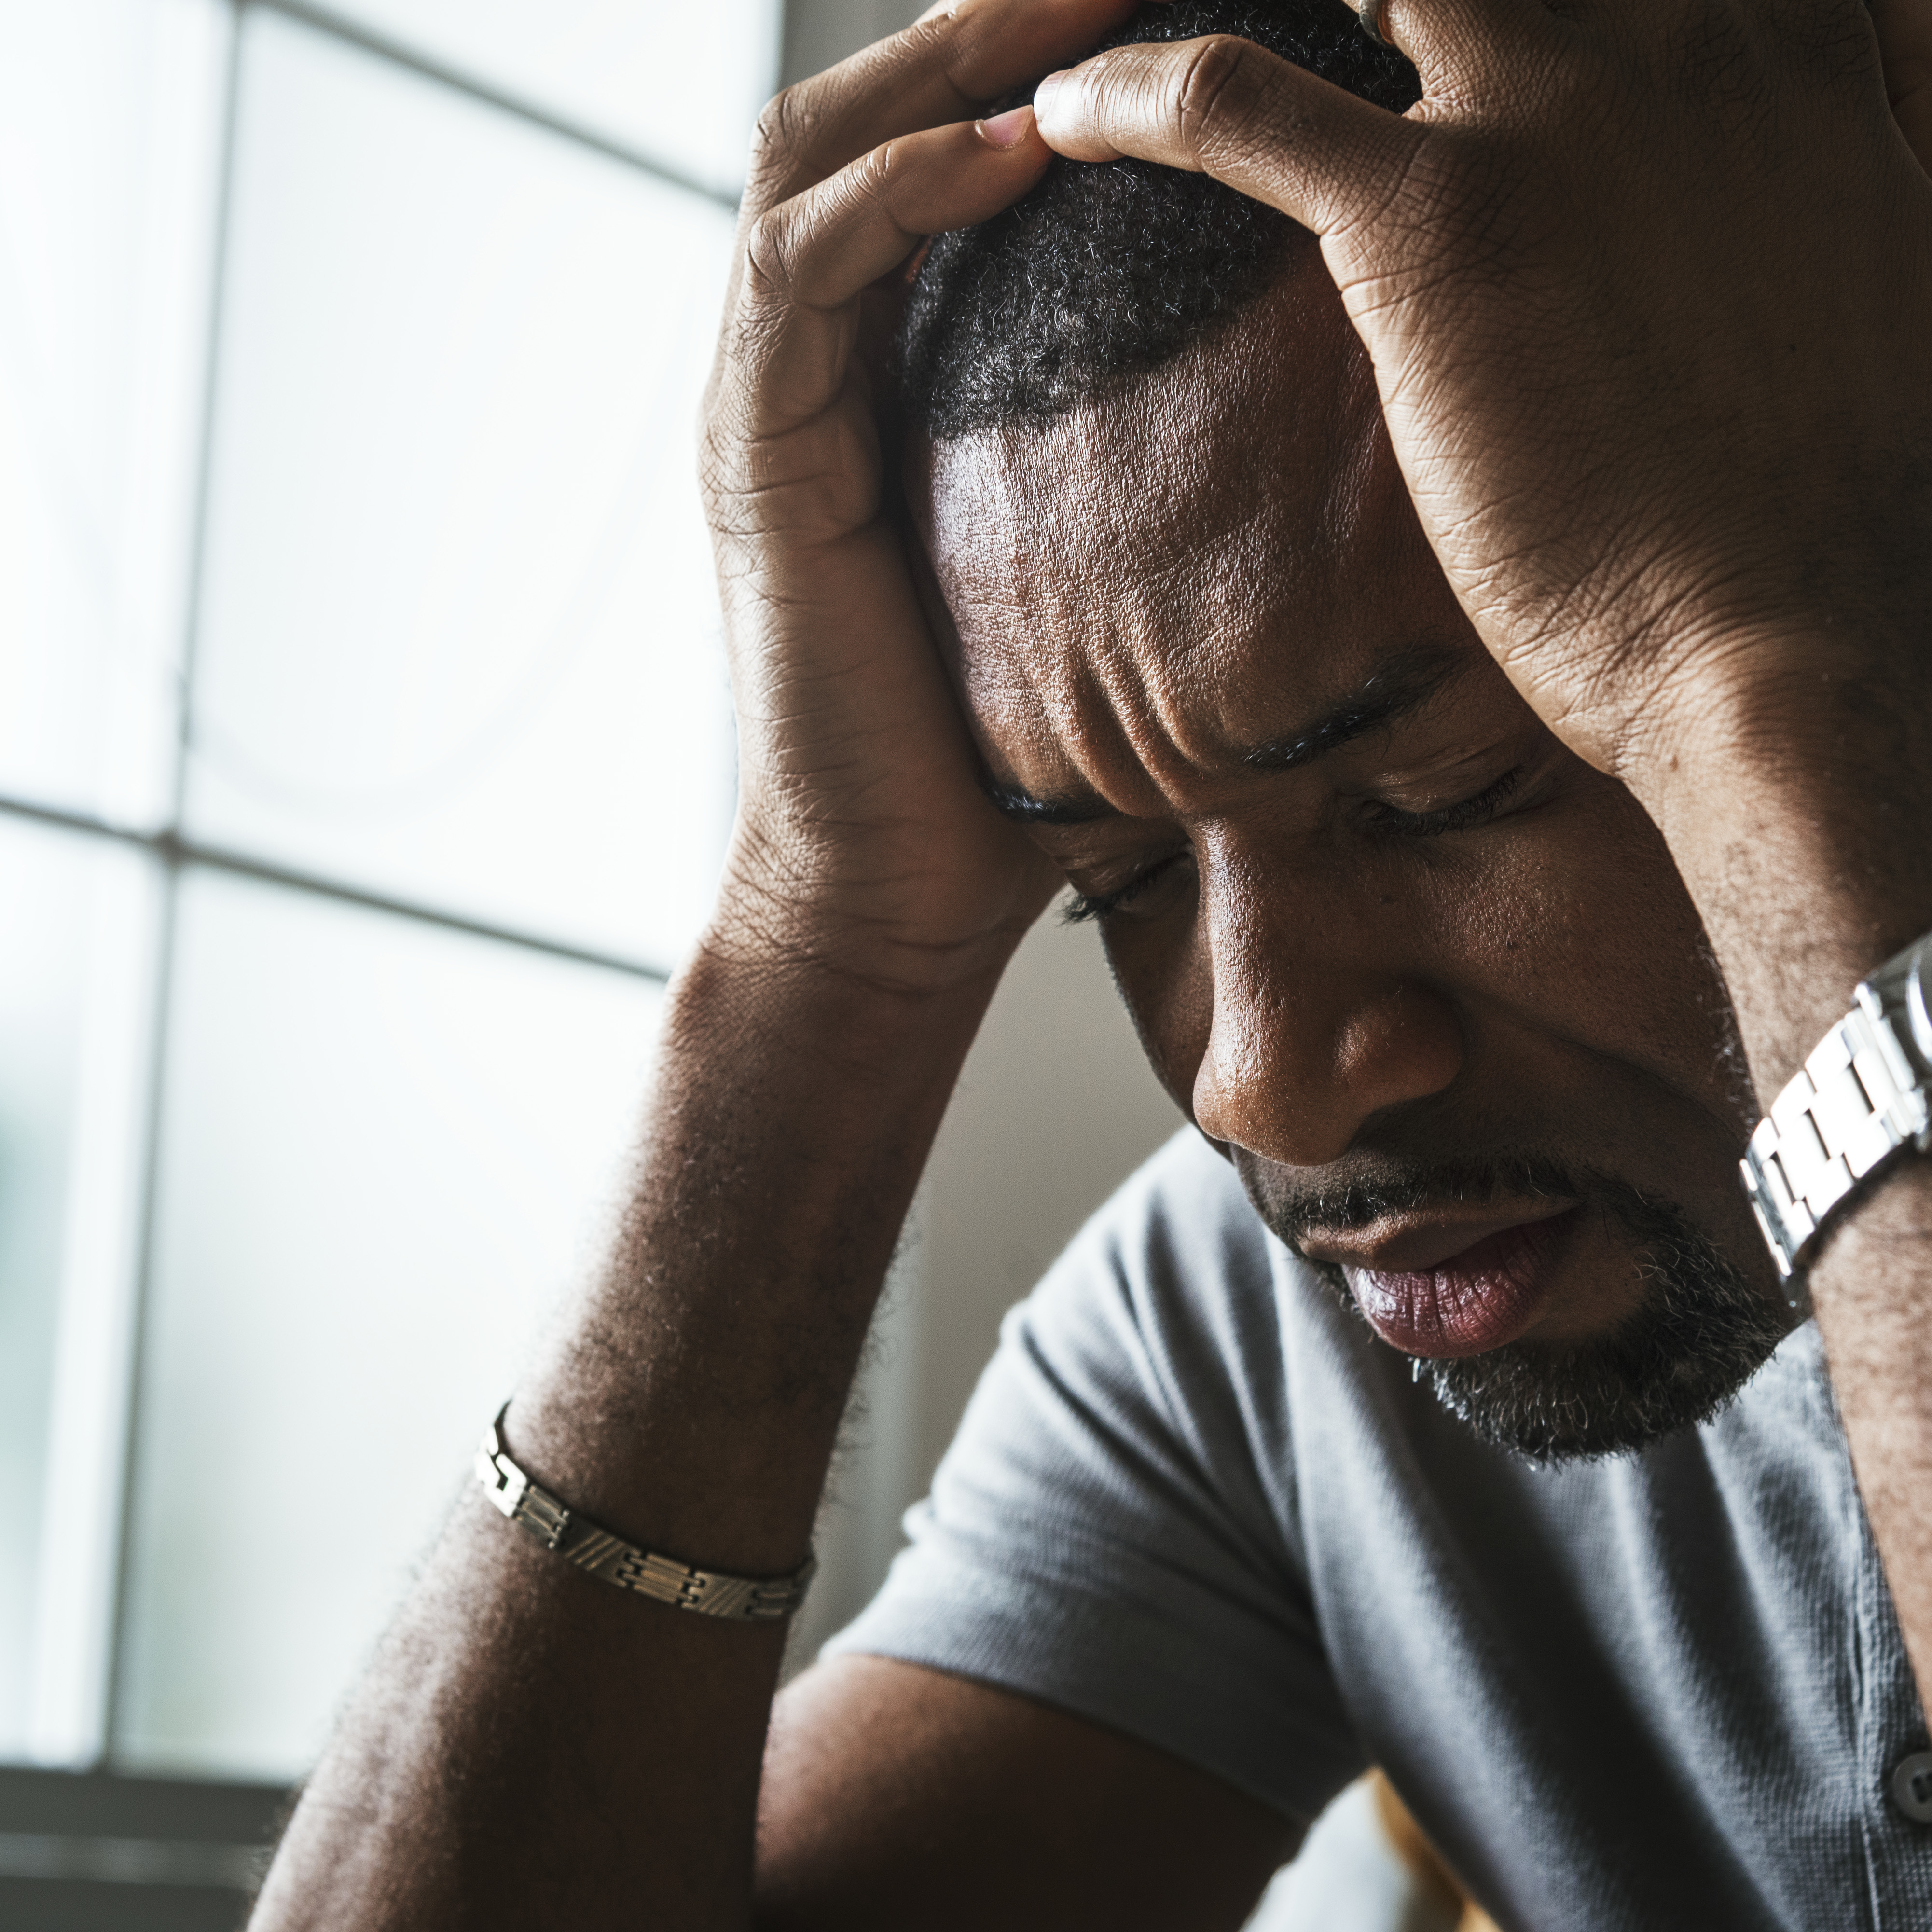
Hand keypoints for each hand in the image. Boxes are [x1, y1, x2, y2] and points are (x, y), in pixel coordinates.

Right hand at [701, 0, 1139, 988]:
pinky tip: (1009, 150)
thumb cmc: (1005, 754)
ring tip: (1076, 7)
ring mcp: (767, 402)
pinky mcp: (752, 459)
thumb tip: (1302, 411)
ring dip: (945, 64)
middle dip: (992, 19)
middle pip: (870, 113)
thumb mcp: (1088, 573)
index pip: (938, 154)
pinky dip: (898, 194)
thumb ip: (1134, 469)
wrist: (895, 890)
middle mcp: (811, 362)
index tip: (1171, 7)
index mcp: (884, 374)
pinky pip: (802, 275)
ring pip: (813, 158)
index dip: (1037, 60)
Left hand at [1031, 0, 1931, 783]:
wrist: (1794, 634)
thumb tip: (1725, 194)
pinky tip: (1070, 120)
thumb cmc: (1807, 507)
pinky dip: (1133, 96)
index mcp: (1780, 39)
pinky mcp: (1442, 223)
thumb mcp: (1833, 270)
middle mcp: (1682, 29)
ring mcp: (1561, 108)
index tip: (1402, 18)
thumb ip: (1778, 174)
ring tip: (1111, 22)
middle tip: (1303, 13)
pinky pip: (1234, 101)